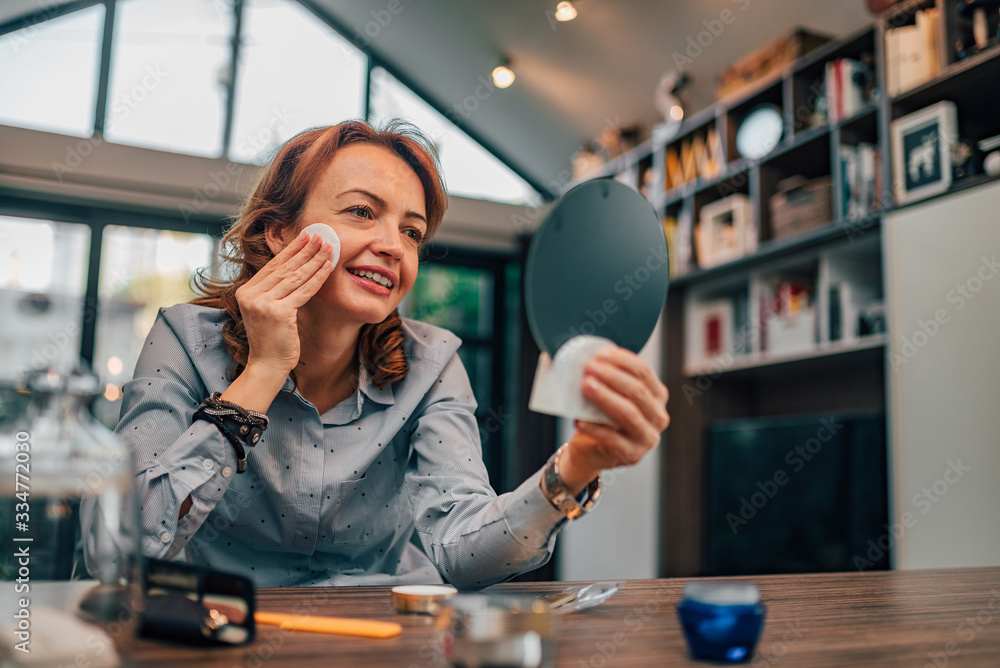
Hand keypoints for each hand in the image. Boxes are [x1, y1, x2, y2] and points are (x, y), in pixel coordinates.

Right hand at [234, 231, 333, 376]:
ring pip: (295, 276)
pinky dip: (317, 278)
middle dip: (304, 250)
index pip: (272, 266)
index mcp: (246, 291)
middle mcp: (251, 295)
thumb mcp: (267, 310)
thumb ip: (274, 291)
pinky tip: (328, 267)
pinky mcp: (278, 312)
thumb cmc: (271, 339)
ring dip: (314, 260)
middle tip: (320, 235)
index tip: (305, 237)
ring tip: (328, 247)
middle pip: (284, 267)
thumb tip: (295, 267)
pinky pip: (303, 290)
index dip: (291, 250)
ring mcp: (263, 303)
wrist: (267, 365)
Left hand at [558, 347, 669, 492]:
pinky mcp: (633, 455)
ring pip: (629, 414)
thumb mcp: (610, 394)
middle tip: (589, 367)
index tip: (601, 354)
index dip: (623, 361)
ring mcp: (648, 438)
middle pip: (638, 391)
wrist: (591, 449)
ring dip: (605, 397)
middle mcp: (658, 417)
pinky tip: (579, 419)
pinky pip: (613, 439)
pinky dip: (595, 428)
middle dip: (612, 377)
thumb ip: (608, 378)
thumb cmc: (601, 416)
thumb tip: (590, 356)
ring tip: (585, 386)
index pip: (644, 373)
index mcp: (657, 397)